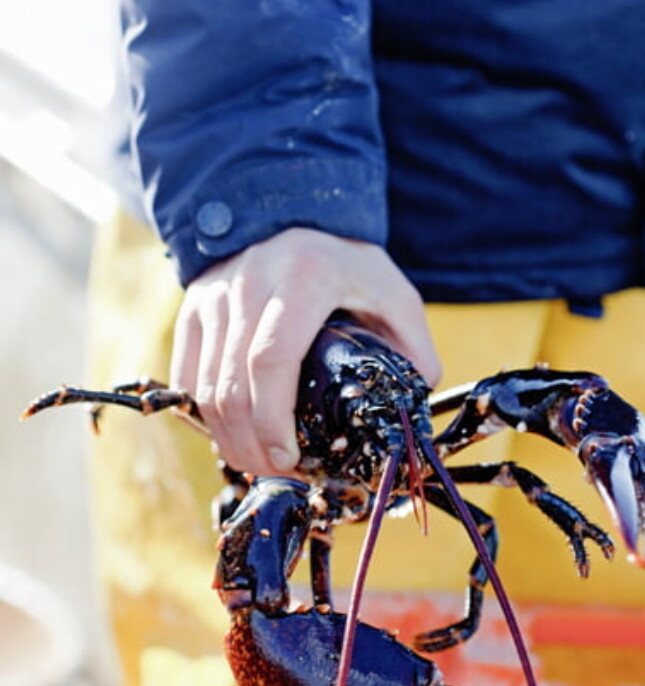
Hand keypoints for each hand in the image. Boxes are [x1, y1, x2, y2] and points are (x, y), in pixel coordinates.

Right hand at [170, 227, 440, 474]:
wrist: (290, 212)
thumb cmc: (345, 262)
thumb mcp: (392, 292)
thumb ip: (413, 346)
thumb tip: (415, 401)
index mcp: (302, 279)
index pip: (270, 359)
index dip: (273, 419)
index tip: (288, 458)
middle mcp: (248, 285)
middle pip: (232, 383)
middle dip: (251, 442)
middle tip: (277, 473)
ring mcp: (214, 298)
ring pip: (205, 385)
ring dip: (228, 436)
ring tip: (258, 463)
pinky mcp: (194, 311)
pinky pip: (188, 376)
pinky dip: (206, 415)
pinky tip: (232, 436)